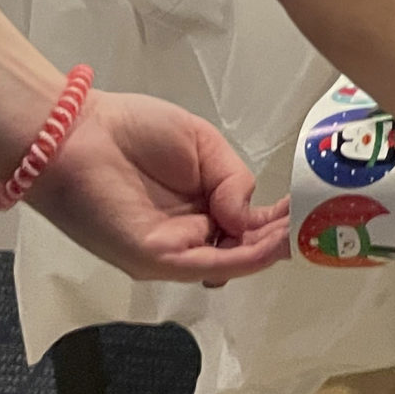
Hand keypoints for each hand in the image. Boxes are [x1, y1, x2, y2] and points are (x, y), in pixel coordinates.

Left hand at [25, 90, 290, 284]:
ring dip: (268, 249)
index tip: (312, 208)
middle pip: (245, 247)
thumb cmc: (135, 130)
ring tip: (301, 230)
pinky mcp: (154, 257)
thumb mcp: (204, 144)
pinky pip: (206, 263)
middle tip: (318, 224)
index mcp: (202, 207)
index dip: (281, 219)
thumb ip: (235, 180)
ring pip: (232, 260)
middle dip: (281, 237)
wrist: (76, 133)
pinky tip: (269, 242)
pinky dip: (242, 257)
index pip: (250, 223)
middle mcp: (190, 235)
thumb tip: (251, 217)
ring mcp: (172, 251)